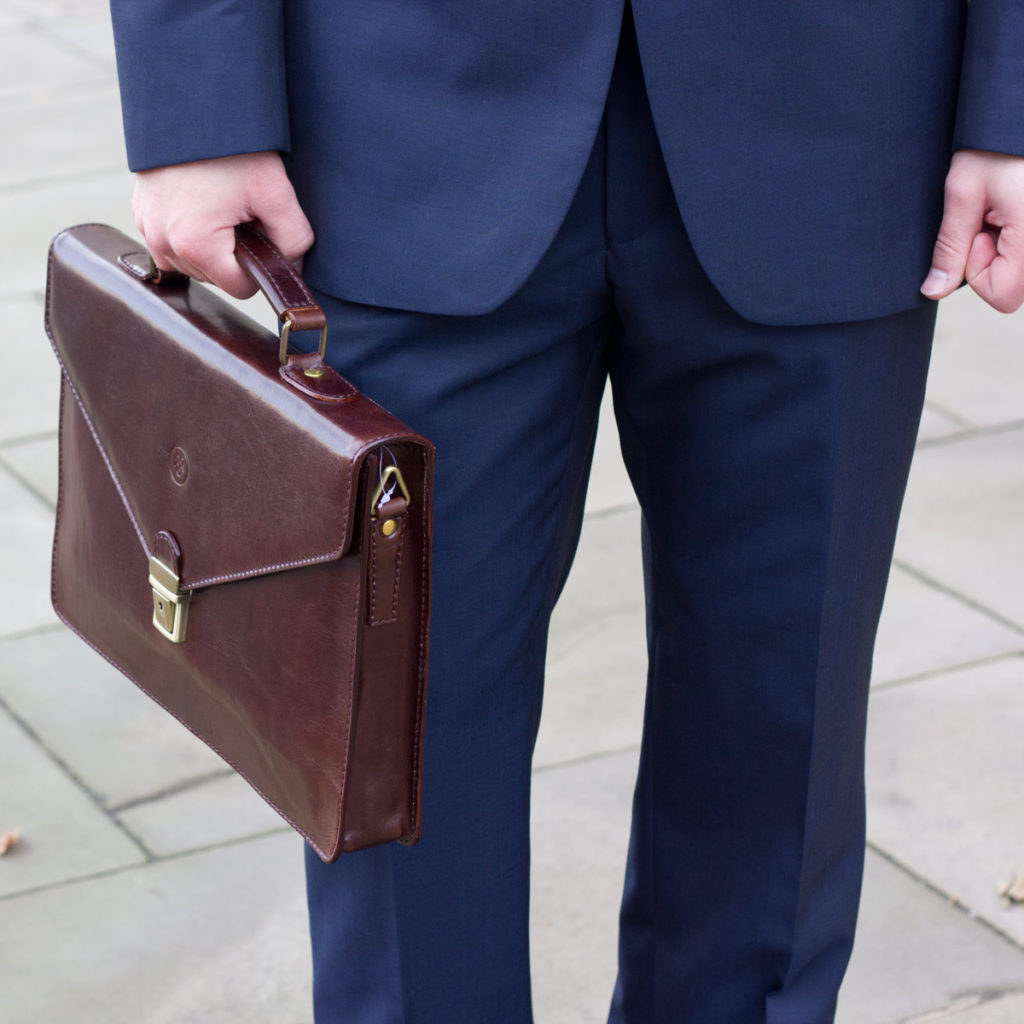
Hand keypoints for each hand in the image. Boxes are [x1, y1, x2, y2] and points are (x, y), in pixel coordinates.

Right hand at [132, 151, 314, 298]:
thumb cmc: (232, 147)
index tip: (264, 234)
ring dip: (215, 246)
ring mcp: (147, 229)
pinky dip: (193, 233)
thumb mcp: (275, 193)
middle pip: (216, 277)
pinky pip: (173, 244)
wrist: (192, 103)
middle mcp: (163, 244)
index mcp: (195, 246)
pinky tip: (206, 204)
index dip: (261, 267)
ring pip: (194, 265)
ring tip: (223, 205)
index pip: (240, 289)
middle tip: (243, 212)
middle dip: (237, 253)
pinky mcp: (141, 215)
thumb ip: (294, 241)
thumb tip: (292, 268)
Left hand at [921, 149, 1023, 312]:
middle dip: (990, 260)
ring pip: (1020, 272)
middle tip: (987, 217)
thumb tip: (933, 292)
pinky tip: (1008, 208)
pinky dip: (1011, 238)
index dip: (977, 272)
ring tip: (999, 209)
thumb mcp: (963, 193)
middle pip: (1013, 287)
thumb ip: (949, 247)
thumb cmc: (993, 145)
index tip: (976, 231)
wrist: (1019, 110)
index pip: (1003, 295)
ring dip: (1001, 248)